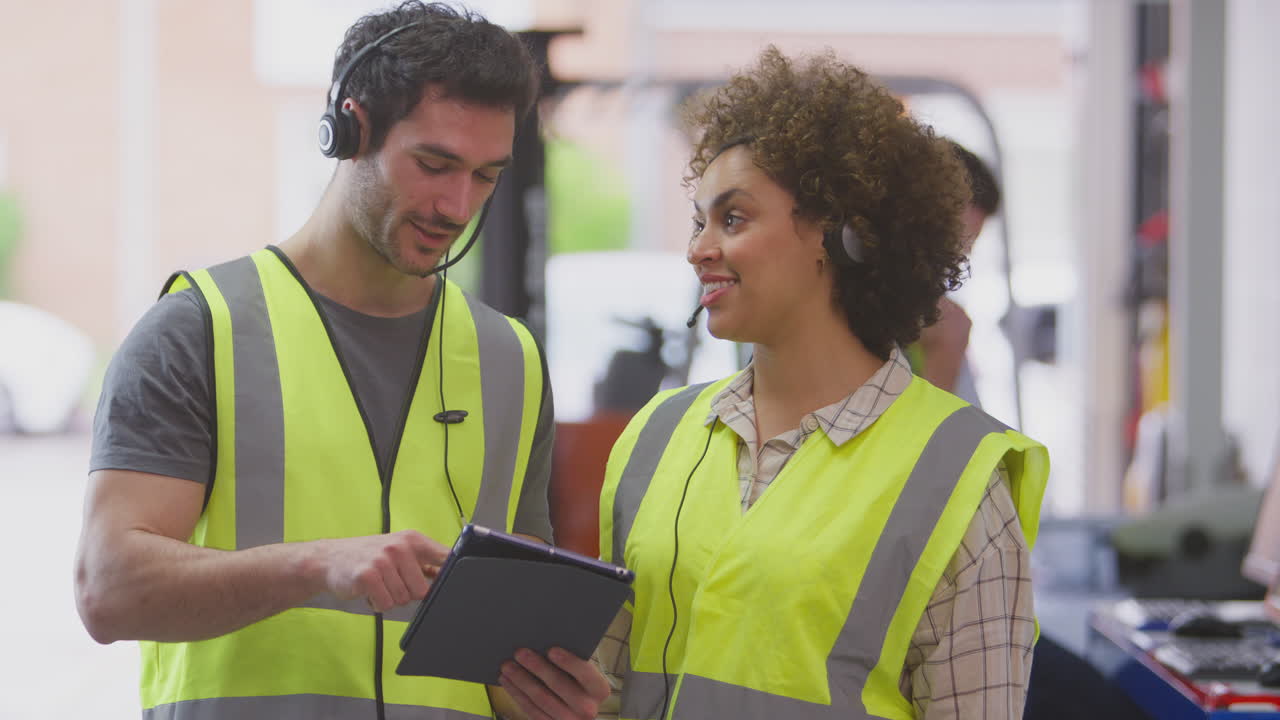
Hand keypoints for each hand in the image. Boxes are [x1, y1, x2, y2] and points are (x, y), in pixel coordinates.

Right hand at [318, 530, 448, 612]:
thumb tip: (452, 576)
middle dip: (408, 594)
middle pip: (423, 591)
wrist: (329, 558)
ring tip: (378, 585)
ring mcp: (383, 561)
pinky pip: (385, 604)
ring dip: (390, 598)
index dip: (453, 574)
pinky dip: (377, 604)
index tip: (457, 583)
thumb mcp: (399, 550)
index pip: (445, 558)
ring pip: (402, 600)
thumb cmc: (368, 556)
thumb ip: (426, 562)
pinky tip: (369, 591)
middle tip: (392, 583)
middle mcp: (399, 547)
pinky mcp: (367, 576)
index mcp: (413, 540)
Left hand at [498, 647, 609, 719]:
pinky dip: (517, 693)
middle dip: (537, 667)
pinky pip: (531, 710)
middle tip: (520, 652)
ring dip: (521, 680)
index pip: (586, 674)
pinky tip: (507, 680)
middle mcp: (588, 708)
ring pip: (541, 698)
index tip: (551, 650)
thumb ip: (573, 659)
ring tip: (507, 665)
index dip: (569, 662)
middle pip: (559, 685)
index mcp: (599, 689)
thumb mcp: (583, 671)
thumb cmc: (577, 680)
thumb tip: (546, 639)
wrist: (577, 709)